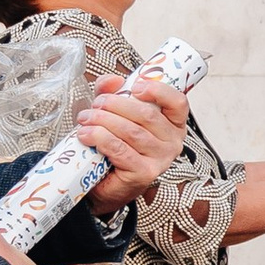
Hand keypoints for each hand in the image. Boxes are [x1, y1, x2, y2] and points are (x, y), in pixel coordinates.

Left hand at [77, 71, 186, 207]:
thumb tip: (112, 80)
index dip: (159, 90)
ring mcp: (161, 160)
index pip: (178, 102)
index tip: (135, 86)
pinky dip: (100, 139)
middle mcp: (172, 142)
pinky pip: (120, 150)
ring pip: (131, 131)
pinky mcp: (144, 173)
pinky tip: (86, 135)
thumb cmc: (116, 147)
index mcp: (173, 124)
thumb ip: (114, 93)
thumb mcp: (115, 114)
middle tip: (96, 104)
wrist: (106, 184)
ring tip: (86, 119)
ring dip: (104, 121)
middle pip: (147, 115)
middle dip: (116, 105)